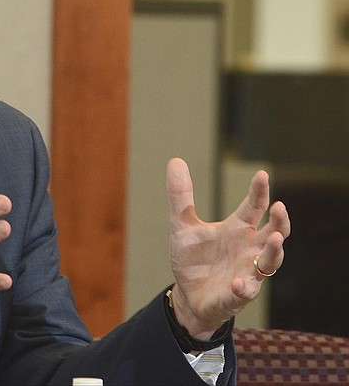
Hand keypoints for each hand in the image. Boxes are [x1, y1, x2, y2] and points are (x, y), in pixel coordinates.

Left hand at [166, 158, 290, 338]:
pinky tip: (237, 282)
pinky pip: (246, 290)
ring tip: (274, 238)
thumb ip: (181, 196)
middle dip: (280, 221)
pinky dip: (244, 286)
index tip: (261, 174)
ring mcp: (247, 271)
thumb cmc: (194, 259)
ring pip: (271, 261)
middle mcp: (249, 248)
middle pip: (274, 232)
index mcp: (238, 229)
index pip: (254, 206)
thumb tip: (175, 160)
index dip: (259, 191)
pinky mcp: (238, 294)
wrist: (188, 294)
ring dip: (274, 251)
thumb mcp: (182, 225)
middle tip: (279, 206)